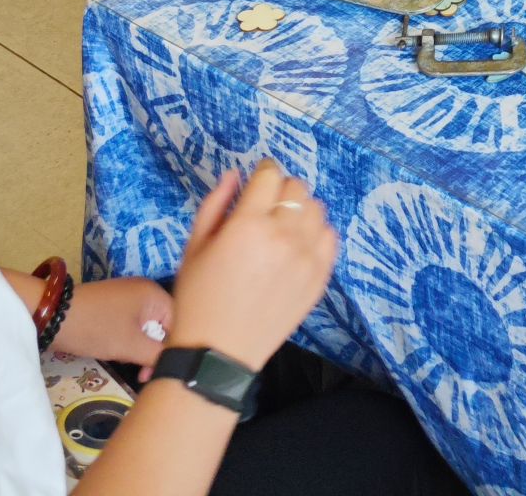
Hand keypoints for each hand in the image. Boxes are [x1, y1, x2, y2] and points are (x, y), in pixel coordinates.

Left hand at [56, 277, 173, 380]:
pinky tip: (121, 354)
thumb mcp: (130, 345)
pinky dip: (131, 341)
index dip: (172, 349)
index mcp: (154, 294)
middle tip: (144, 374)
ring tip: (132, 366)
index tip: (158, 371)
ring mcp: (128, 297)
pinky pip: (133, 325)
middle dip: (155, 351)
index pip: (179, 323)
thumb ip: (157, 355)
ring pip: (147, 328)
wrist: (53, 316)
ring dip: (142, 348)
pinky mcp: (113, 306)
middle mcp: (145, 291)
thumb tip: (176, 364)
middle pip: (163, 325)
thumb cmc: (96, 328)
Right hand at [168, 165, 337, 373]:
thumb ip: (216, 203)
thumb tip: (236, 174)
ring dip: (300, 210)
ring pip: (317, 209)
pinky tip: (299, 245)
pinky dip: (317, 233)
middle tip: (266, 207)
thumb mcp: (194, 246)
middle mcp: (283, 236)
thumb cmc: (198, 298)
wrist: (218, 352)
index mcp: (248, 225)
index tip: (257, 181)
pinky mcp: (319, 278)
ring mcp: (307, 258)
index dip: (263, 173)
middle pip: (297, 188)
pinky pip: (330, 238)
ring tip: (283, 226)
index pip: (271, 175)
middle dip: (280, 190)